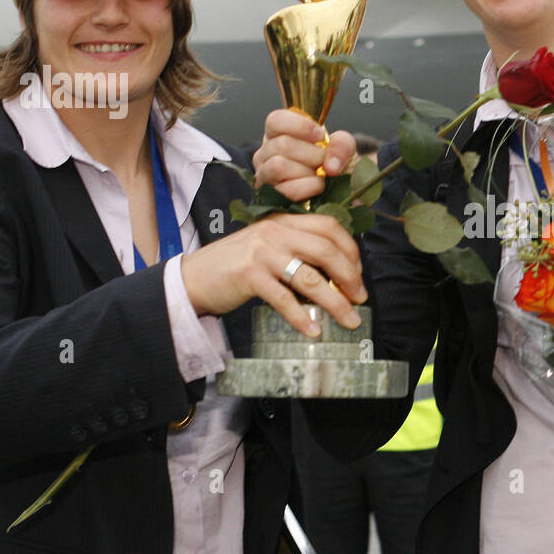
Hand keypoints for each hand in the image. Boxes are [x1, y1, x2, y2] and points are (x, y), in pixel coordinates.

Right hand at [180, 213, 365, 335]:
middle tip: (359, 299)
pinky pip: (284, 299)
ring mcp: (262, 253)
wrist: (194, 277)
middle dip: (350, 277)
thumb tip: (338, 274)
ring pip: (310, 278)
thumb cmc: (236, 266)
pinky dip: (302, 318)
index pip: (329, 227)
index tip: (358, 274)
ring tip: (349, 320)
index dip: (350, 250)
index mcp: (284, 222)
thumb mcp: (269, 247)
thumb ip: (297, 251)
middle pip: (326, 251)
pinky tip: (313, 331)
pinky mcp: (249, 275)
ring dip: (335, 303)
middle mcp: (275, 232)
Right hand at [252, 109, 357, 202]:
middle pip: (282, 144)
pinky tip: (317, 186)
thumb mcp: (342, 147)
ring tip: (318, 174)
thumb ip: (341, 144)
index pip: (275, 121)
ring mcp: (265, 176)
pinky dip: (309, 187)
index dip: (300, 126)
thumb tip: (331, 165)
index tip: (320, 136)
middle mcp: (266, 154)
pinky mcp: (271, 198)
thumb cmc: (331, 165)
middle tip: (324, 161)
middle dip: (312, 154)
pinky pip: (287, 190)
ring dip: (307, 171)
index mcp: (278, 135)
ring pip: (278, 166)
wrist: (338, 192)